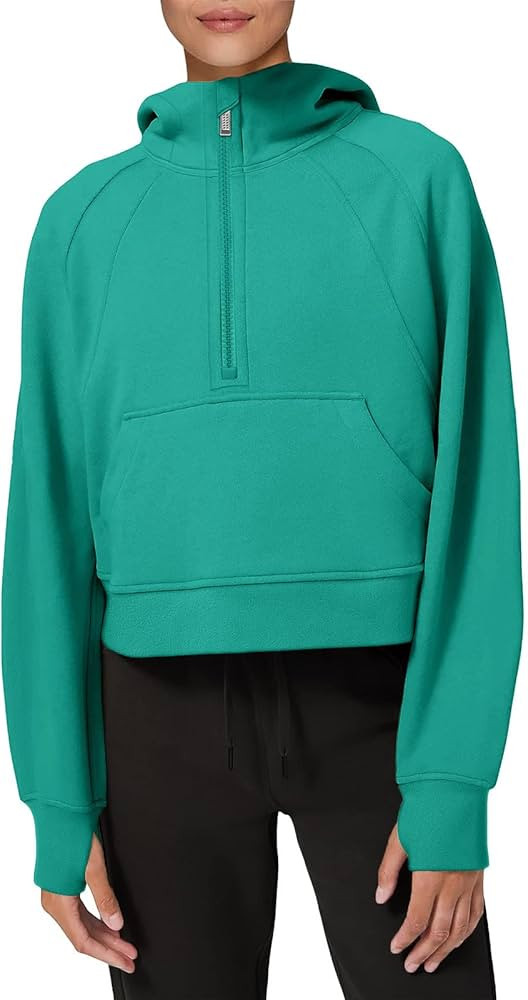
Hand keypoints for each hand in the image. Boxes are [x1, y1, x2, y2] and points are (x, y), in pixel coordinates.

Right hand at [41, 833, 136, 973]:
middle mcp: (55, 904)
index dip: (107, 954)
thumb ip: (106, 899)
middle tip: (130, 956)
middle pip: (84, 937)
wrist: (61, 814)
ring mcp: (57, 897)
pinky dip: (97, 923)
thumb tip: (117, 924)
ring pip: (82, 927)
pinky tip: (110, 926)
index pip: (84, 942)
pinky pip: (80, 915)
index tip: (125, 959)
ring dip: (105, 937)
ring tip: (125, 944)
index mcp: (59, 904)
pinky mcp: (63, 889)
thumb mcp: (94, 868)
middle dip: (109, 948)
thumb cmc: (72, 836)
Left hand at [376, 823, 484, 973]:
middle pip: (439, 931)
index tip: (396, 947)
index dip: (405, 938)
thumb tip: (381, 895)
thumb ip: (388, 872)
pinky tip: (458, 938)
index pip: (417, 920)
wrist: (453, 792)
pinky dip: (467, 931)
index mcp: (430, 876)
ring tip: (433, 961)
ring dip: (446, 949)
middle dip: (423, 952)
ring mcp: (469, 882)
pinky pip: (477, 913)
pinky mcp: (479, 877)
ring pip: (460, 928)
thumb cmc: (426, 810)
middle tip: (412, 964)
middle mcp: (452, 884)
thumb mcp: (398, 840)